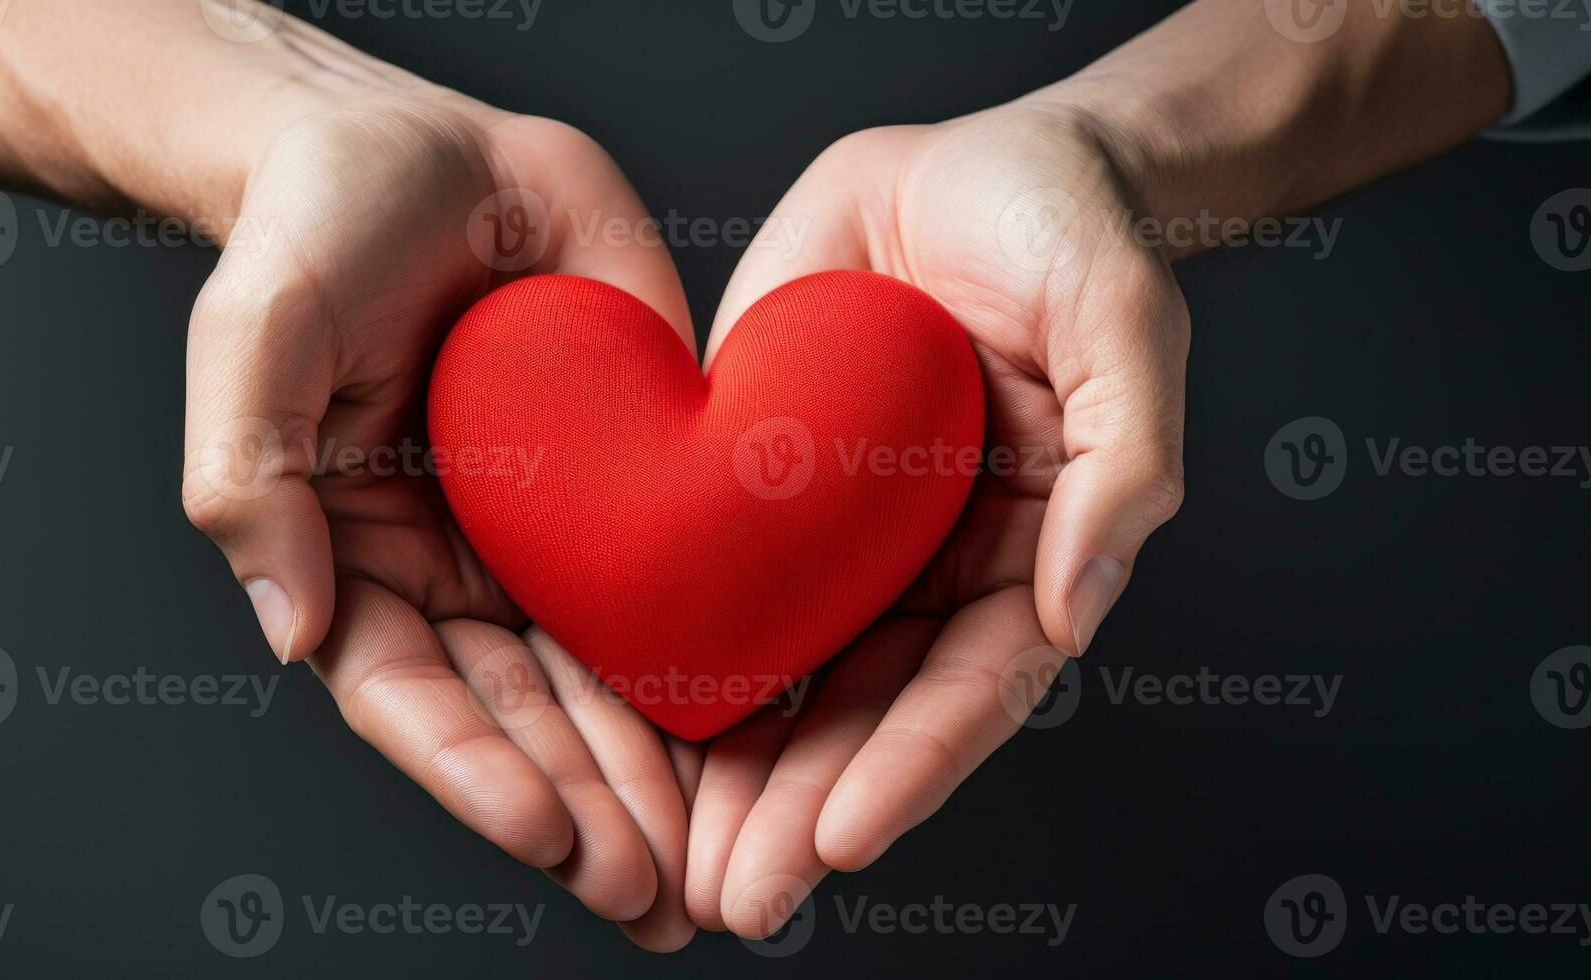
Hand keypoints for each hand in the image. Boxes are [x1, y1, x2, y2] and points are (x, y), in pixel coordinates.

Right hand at [181, 85, 698, 950]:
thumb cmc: (313, 229)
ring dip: (659, 781)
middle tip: (660, 898)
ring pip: (607, 679)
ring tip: (718, 867)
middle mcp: (460, 568)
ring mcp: (550, 534)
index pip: (416, 698)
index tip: (555, 842)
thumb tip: (288, 629)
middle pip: (523, 718)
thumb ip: (248, 479)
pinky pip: (680, 586)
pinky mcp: (634, 483)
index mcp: (357, 557)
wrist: (421, 146)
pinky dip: (721, 666)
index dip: (479, 777)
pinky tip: (770, 737)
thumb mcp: (254, 334)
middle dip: (590, 813)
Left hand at [683, 101, 1189, 936]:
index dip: (910, 769)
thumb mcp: (1123, 330)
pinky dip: (669, 650)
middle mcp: (925, 563)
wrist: (980, 161)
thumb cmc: (1074, 238)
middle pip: (864, 710)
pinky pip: (711, 572)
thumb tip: (1080, 609)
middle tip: (734, 900)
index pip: (969, 687)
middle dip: (801, 811)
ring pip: (780, 668)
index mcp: (1023, 552)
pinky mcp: (757, 474)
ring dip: (730, 772)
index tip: (842, 845)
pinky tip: (620, 723)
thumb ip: (1124, 468)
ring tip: (672, 861)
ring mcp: (838, 529)